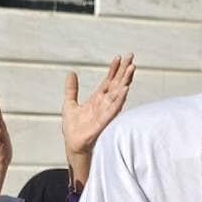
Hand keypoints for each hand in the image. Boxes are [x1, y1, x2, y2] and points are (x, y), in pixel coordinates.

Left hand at [62, 54, 135, 190]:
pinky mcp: (103, 121)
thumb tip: (71, 73)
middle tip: (131, 56)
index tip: (119, 57)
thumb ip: (71, 89)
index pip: (108, 81)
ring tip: (131, 68)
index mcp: (98, 99)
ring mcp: (106, 112)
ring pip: (118, 93)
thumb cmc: (73, 128)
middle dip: (124, 70)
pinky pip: (113, 109)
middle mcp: (104, 104)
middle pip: (117, 84)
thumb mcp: (69, 104)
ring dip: (125, 81)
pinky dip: (119, 99)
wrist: (73, 145)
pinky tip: (125, 90)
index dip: (114, 69)